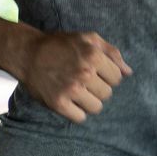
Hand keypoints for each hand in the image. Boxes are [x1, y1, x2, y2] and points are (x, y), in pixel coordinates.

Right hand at [14, 30, 132, 123]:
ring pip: (96, 107)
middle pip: (107, 94)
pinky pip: (80, 117)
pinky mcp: (58, 103)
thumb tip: (128, 72)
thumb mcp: (88, 38)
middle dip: (98, 88)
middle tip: (84, 81)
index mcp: (94, 56)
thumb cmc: (60, 44)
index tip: (96, 73)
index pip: (117, 78)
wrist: (27, 53)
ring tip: (78, 92)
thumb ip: (112, 53)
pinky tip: (70, 101)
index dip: (108, 76)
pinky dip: (76, 112)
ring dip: (89, 101)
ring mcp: (71, 90)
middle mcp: (85, 73)